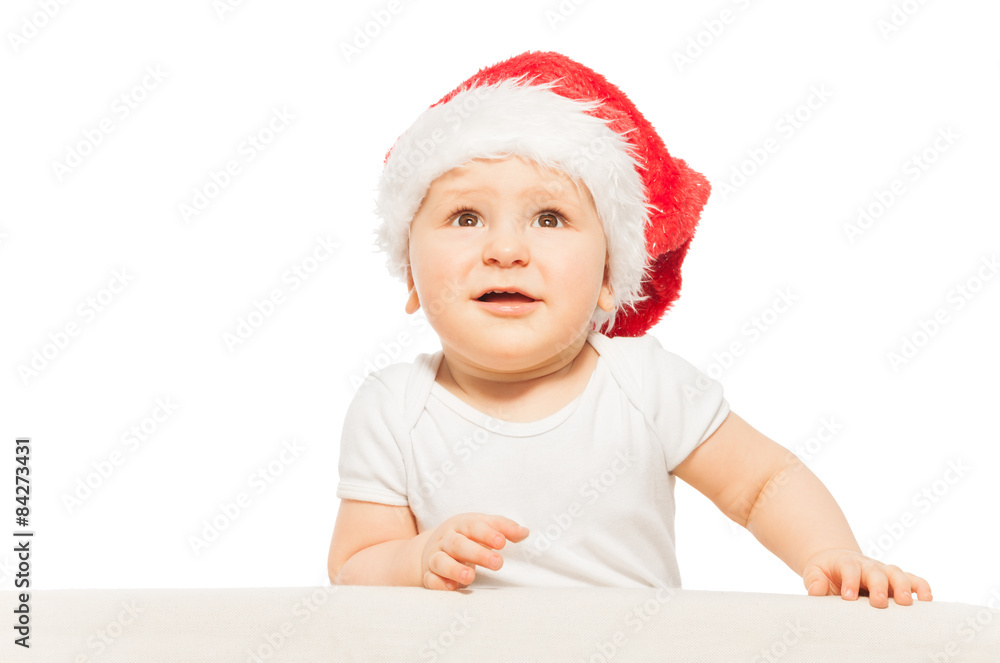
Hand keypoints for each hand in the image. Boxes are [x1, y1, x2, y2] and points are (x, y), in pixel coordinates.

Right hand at [420, 513, 528, 590]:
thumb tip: (525, 532)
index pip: (473, 526)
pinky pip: (430, 579)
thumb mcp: (483, 526)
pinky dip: (438, 584)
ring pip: (440, 561)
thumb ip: (503, 528)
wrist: (434, 545)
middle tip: (498, 563)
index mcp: (461, 525)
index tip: (502, 542)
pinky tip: (451, 588)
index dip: (487, 533)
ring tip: (471, 577)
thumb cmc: (467, 536)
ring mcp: (435, 557)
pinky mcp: (428, 574)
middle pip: (457, 544)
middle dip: (477, 553)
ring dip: (454, 569)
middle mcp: (446, 540)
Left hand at [802, 548, 932, 607]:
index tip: (848, 597)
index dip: (850, 581)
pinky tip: (927, 599)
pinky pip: (913, 580)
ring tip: (906, 603)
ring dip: (903, 587)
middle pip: (876, 572)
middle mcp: (867, 566)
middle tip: (879, 602)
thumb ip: (814, 581)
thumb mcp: (814, 574)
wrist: (836, 562)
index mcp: (846, 563)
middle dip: (879, 586)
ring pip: (897, 574)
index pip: (849, 569)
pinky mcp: (896, 580)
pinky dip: (921, 587)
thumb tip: (818, 589)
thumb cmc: (825, 573)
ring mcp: (884, 572)